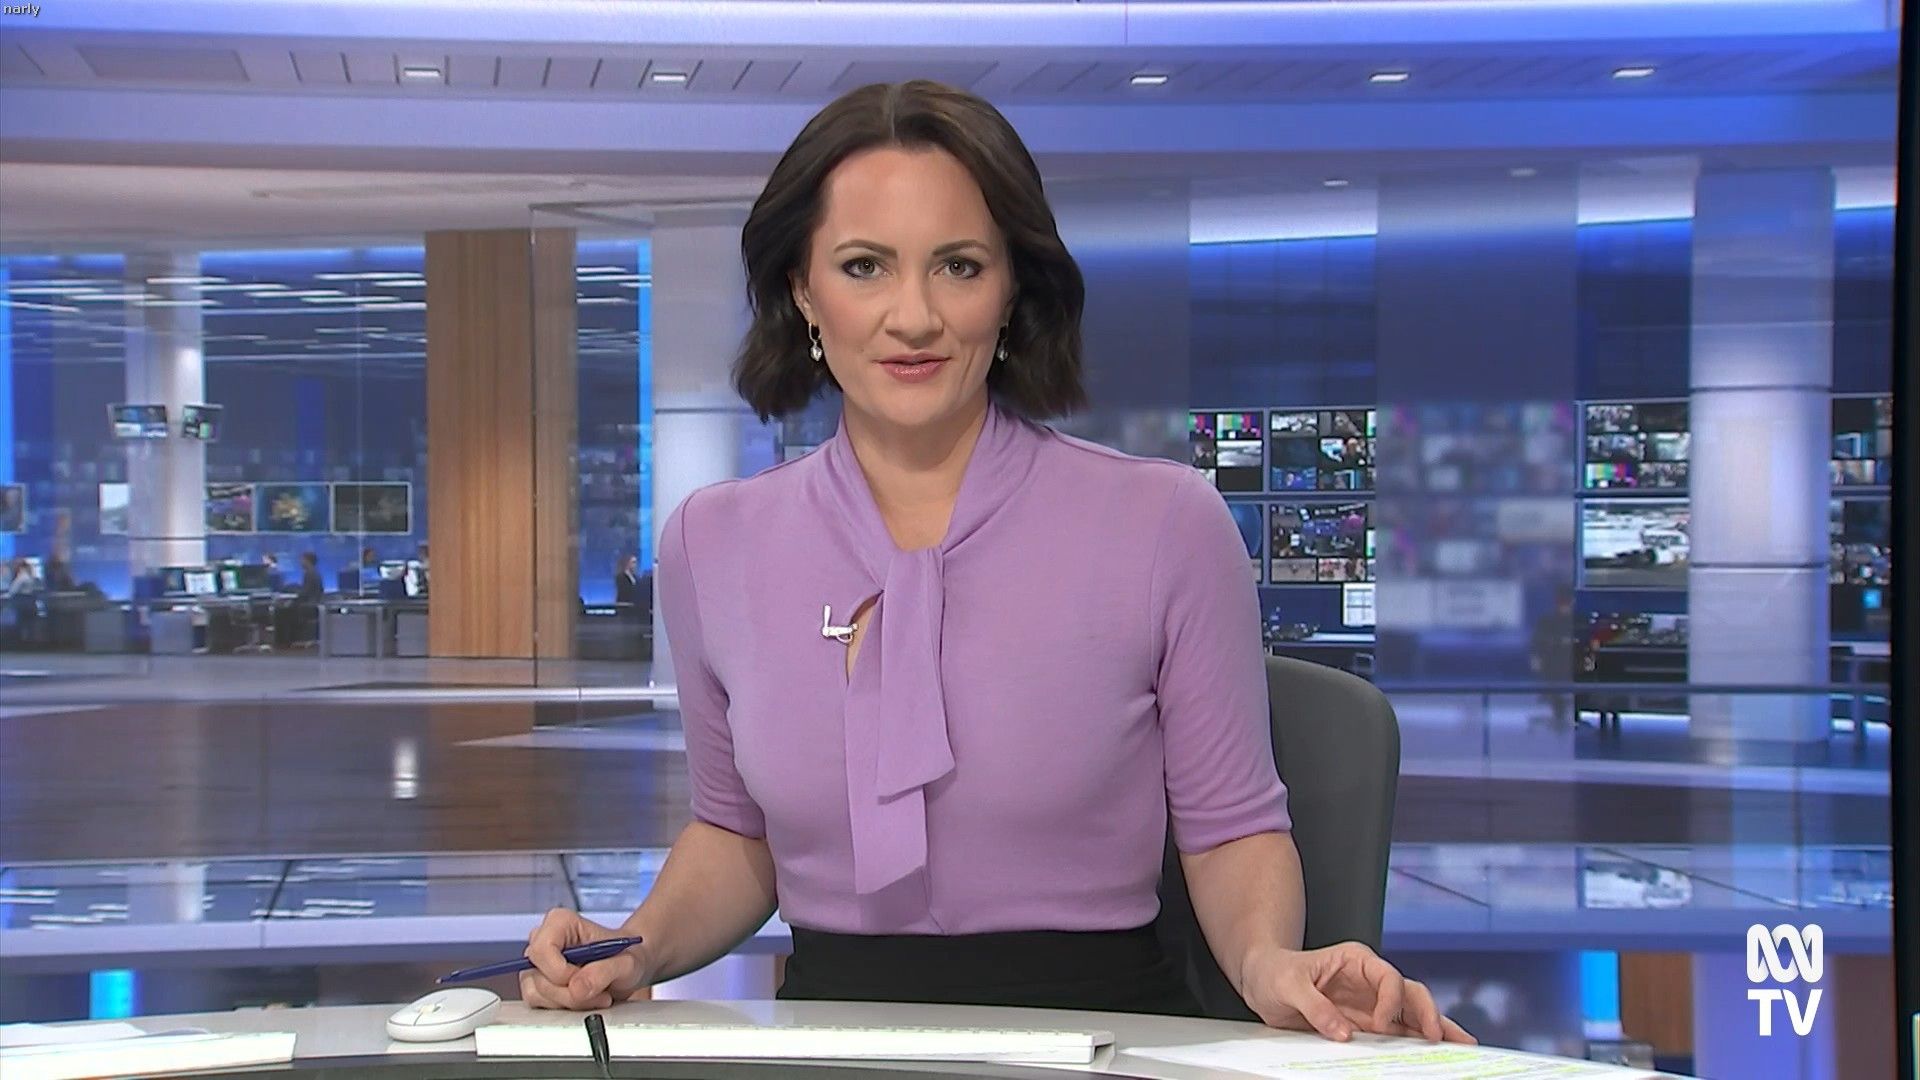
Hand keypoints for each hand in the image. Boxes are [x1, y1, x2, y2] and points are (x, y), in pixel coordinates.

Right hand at [520, 909, 653, 1010]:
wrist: (627, 967)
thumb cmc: (625, 956)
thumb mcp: (625, 963)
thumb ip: (603, 972)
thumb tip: (576, 988)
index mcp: (560, 922)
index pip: (541, 949)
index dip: (561, 972)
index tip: (584, 981)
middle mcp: (543, 939)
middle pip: (539, 975)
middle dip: (570, 993)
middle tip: (599, 993)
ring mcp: (537, 963)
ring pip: (536, 993)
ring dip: (567, 1002)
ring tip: (594, 996)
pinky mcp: (537, 982)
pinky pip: (538, 1003)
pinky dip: (561, 1008)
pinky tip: (582, 1000)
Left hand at [1237, 941, 1475, 1044]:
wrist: (1262, 981)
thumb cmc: (1274, 972)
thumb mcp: (1288, 985)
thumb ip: (1315, 1007)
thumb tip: (1344, 1033)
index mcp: (1356, 960)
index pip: (1388, 978)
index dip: (1390, 1002)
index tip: (1379, 1025)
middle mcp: (1371, 980)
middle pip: (1410, 994)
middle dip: (1430, 1014)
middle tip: (1444, 1038)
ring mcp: (1372, 1003)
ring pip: (1413, 1014)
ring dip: (1436, 1029)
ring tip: (1463, 1046)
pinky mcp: (1368, 1024)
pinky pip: (1399, 1033)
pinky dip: (1418, 1042)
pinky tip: (1438, 1051)